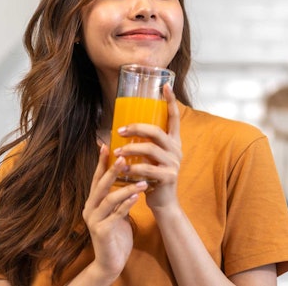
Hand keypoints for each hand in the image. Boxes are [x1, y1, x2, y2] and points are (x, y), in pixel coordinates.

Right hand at [82, 145, 147, 278]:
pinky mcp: (102, 232)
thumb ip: (118, 195)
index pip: (96, 178)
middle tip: (125, 158)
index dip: (101, 162)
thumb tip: (128, 174)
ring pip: (109, 199)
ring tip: (142, 181)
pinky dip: (127, 205)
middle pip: (100, 185)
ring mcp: (94, 221)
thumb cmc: (116, 233)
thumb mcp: (116, 211)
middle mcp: (90, 208)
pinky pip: (115, 215)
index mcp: (93, 201)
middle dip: (112, 170)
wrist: (111, 260)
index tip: (107, 144)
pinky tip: (137, 197)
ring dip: (126, 188)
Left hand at [114, 85, 182, 210]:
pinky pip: (147, 169)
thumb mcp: (149, 157)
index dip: (170, 100)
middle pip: (157, 131)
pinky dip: (132, 167)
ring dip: (130, 148)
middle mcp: (176, 149)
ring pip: (150, 149)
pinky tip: (122, 169)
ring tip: (116, 151)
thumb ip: (139, 144)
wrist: (163, 202)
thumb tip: (111, 131)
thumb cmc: (152, 176)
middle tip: (120, 130)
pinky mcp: (168, 177)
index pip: (174, 117)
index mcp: (173, 141)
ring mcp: (173, 163)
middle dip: (136, 128)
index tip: (165, 85)